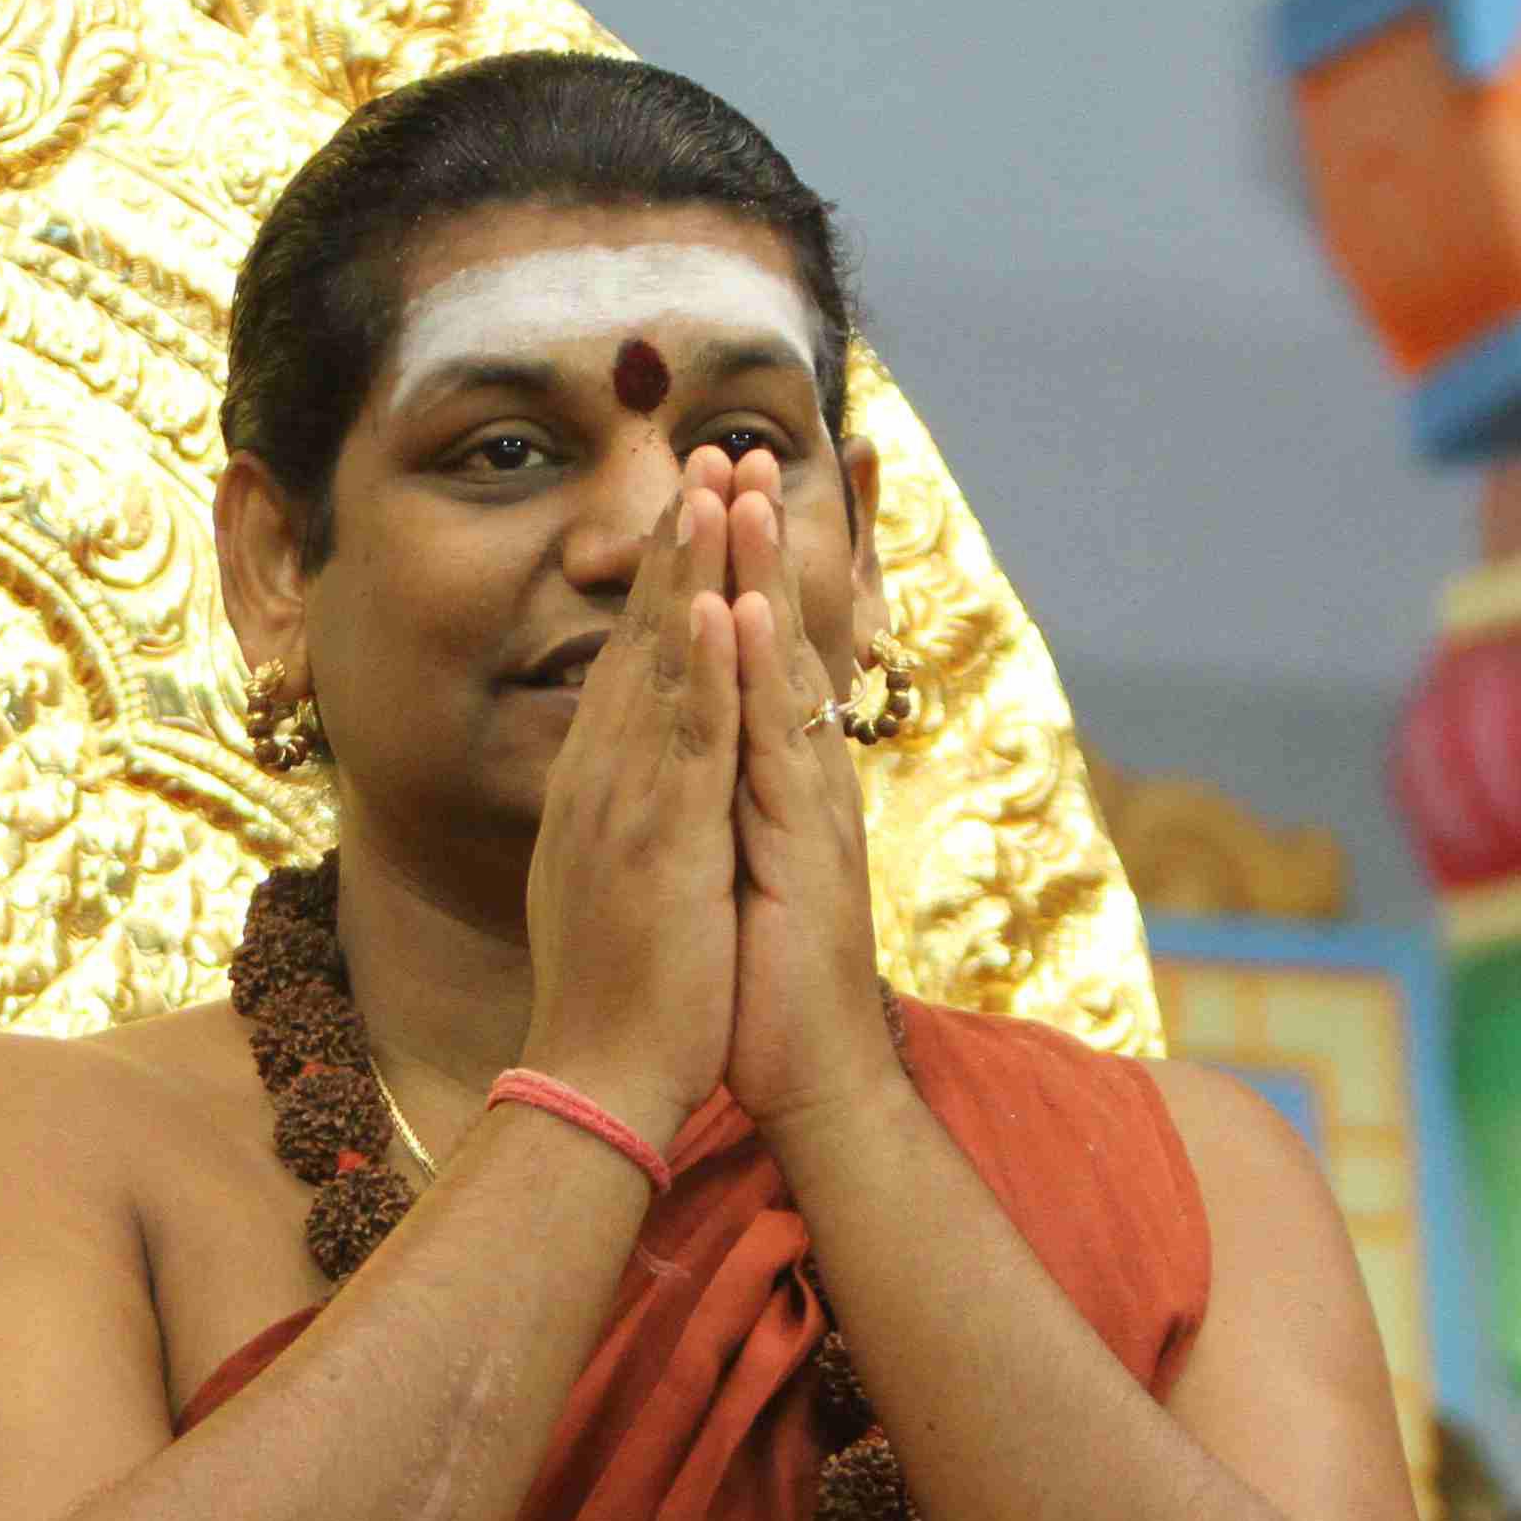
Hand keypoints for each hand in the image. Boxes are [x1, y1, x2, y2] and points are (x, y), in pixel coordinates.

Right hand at [515, 453, 743, 1145]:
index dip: (663, 574)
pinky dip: (695, 667)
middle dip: (678, 539)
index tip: (691, 500)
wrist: (599, 1078)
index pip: (633, 656)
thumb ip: (626, 812)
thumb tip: (634, 771)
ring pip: (659, 664)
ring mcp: (625, 803)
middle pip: (641, 634)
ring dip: (688, 570)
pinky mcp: (658, 841)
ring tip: (712, 485)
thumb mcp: (618, 878)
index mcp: (599, 785)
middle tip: (706, 450)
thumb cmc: (620, 992)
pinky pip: (681, 739)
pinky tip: (709, 604)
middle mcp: (603, 776)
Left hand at [721, 456, 906, 1143]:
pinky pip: (775, 743)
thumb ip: (734, 800)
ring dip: (767, 574)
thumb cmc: (768, 978)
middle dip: (769, 539)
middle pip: (789, 633)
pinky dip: (759, 673)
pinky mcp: (802, 847)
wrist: (810, 1077)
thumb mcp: (741, 865)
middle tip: (749, 443)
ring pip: (787, 666)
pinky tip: (743, 611)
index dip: (757, 568)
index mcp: (784, 777)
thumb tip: (710, 749)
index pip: (770, 650)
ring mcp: (810, 805)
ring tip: (750, 488)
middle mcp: (806, 774)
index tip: (738, 487)